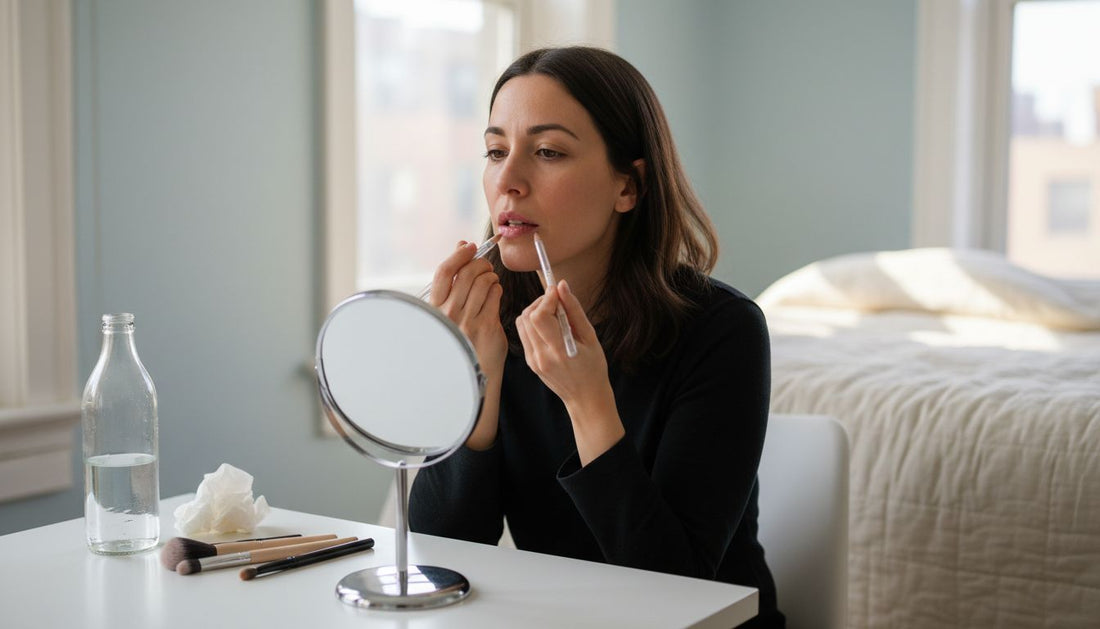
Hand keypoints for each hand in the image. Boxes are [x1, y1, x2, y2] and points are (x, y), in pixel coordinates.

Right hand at [430, 241, 506, 380]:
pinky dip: (497, 289)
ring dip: (491, 276)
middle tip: (485, 267)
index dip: (459, 254)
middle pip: (469, 273)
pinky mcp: (488, 327)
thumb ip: (454, 278)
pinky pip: (496, 294)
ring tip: (491, 280)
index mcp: (435, 309)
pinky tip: (495, 293)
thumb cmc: (458, 335)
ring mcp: (469, 321)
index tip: (469, 246)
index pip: (444, 271)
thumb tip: (461, 244)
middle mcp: (449, 314)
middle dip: (481, 264)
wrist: (470, 370)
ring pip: (485, 282)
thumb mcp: (448, 308)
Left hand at [516, 280, 624, 464]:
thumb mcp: (590, 337)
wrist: (585, 398)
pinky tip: (550, 327)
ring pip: (522, 323)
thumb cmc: (594, 368)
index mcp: (559, 351)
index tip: (558, 292)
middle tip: (558, 302)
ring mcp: (533, 360)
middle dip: (540, 302)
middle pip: (527, 317)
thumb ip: (574, 310)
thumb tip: (561, 285)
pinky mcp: (530, 361)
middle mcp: (541, 356)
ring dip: (535, 311)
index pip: (539, 316)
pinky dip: (534, 323)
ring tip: (554, 314)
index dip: (546, 299)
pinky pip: (524, 333)